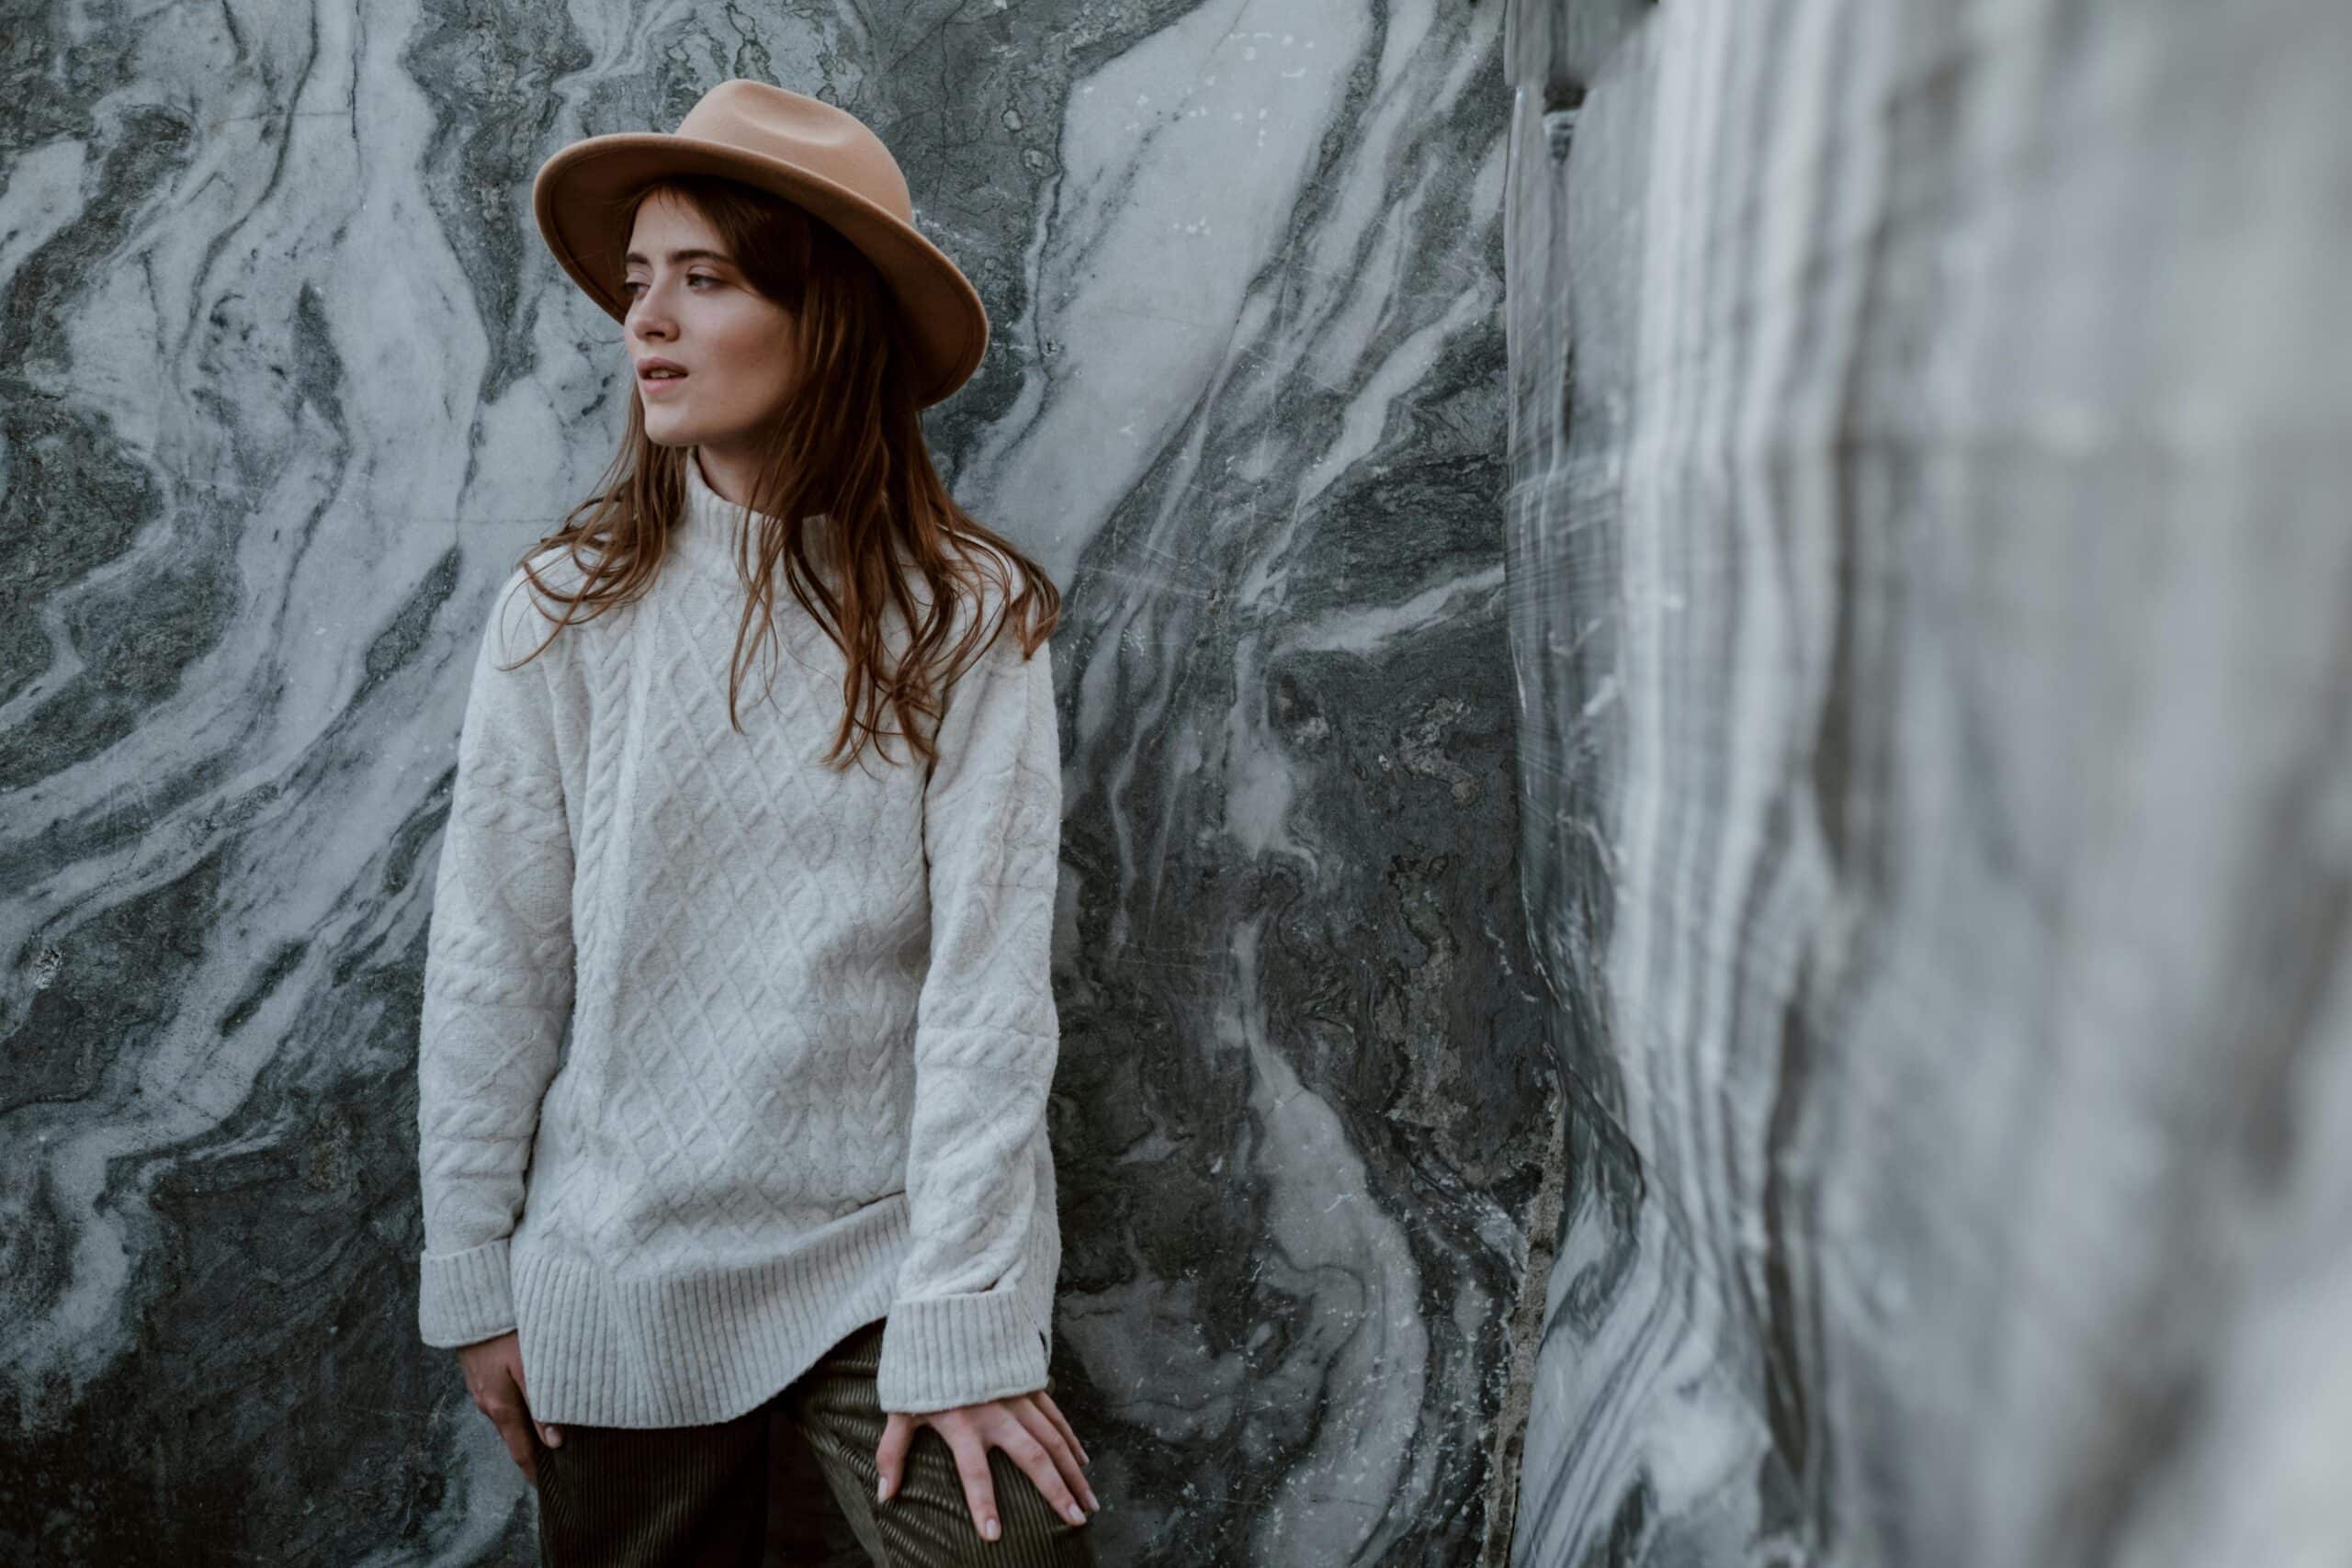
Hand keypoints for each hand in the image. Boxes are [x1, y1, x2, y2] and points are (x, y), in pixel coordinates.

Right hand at [456, 1331, 562, 1483]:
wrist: (470, 1304)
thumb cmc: (503, 1333)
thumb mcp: (528, 1368)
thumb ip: (542, 1405)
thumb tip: (555, 1442)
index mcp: (500, 1408)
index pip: (520, 1452)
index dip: (534, 1472)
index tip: (550, 1487)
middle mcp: (487, 1404)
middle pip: (515, 1435)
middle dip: (534, 1450)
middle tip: (558, 1461)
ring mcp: (481, 1389)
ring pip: (509, 1415)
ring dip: (527, 1426)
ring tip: (550, 1432)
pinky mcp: (480, 1374)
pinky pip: (502, 1398)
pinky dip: (518, 1406)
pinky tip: (532, 1399)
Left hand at [875, 1388, 1097, 1540]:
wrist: (945, 1319)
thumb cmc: (922, 1371)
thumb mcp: (901, 1409)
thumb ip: (892, 1452)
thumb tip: (885, 1495)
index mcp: (962, 1422)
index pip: (974, 1471)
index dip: (982, 1504)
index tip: (993, 1535)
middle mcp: (996, 1412)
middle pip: (1032, 1456)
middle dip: (1055, 1491)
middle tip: (1075, 1520)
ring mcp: (1017, 1397)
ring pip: (1053, 1439)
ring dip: (1073, 1472)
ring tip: (1088, 1502)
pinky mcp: (1029, 1383)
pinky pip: (1056, 1417)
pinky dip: (1071, 1440)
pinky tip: (1083, 1462)